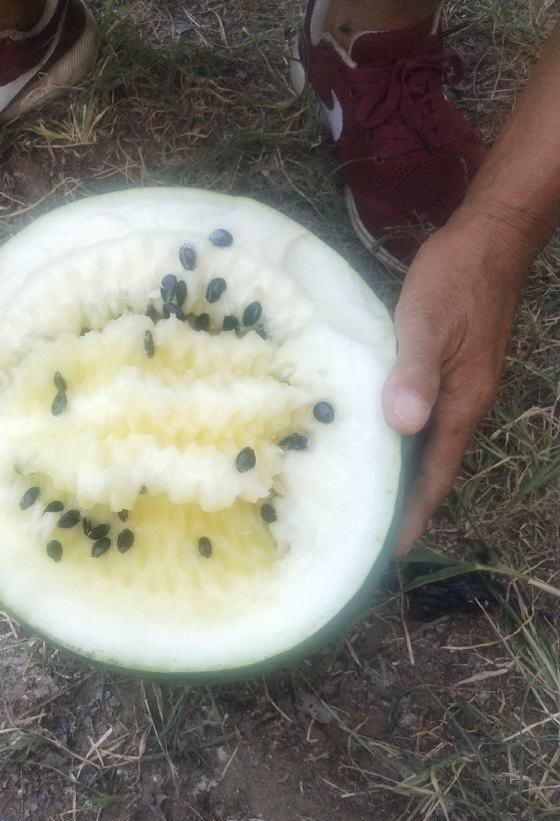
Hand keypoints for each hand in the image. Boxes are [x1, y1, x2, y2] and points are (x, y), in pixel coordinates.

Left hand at [382, 210, 530, 554]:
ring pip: (425, 447)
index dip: (414, 513)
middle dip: (404, 504)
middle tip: (362, 535)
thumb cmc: (456, 279)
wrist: (488, 241)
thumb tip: (403, 426)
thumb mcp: (427, 322)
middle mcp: (462, 406)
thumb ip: (415, 372)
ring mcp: (456, 390)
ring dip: (399, 475)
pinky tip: (371, 442)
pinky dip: (398, 441)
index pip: (436, 474)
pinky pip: (421, 421)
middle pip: (432, 469)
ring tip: (362, 501)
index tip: (389, 549)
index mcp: (462, 404)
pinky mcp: (445, 374)